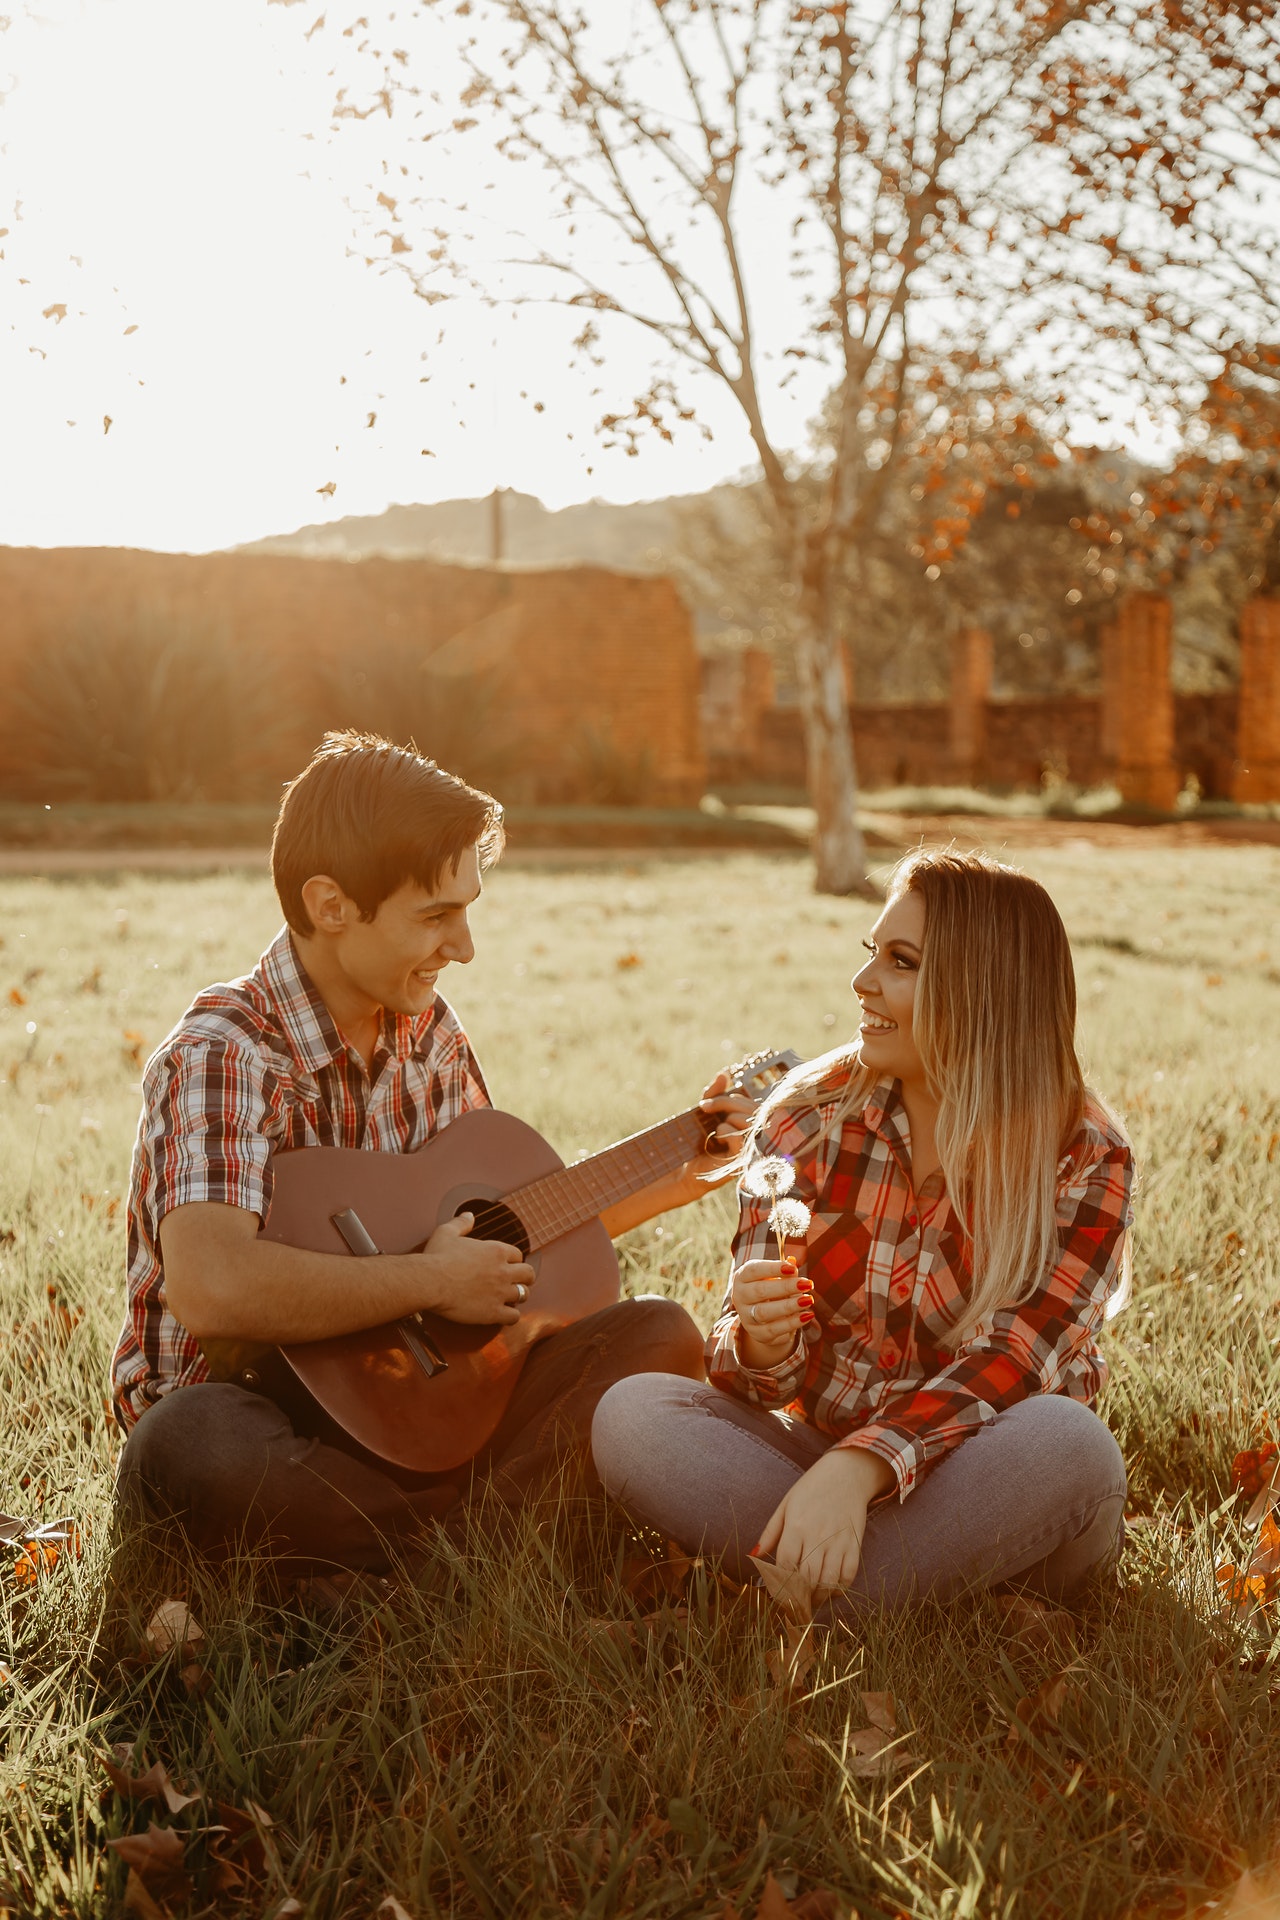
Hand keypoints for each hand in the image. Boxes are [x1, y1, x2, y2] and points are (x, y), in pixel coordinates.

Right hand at [417, 1212, 534, 1325]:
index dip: (513, 1261)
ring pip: (523, 1294)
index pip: (518, 1255)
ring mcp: (500, 1292)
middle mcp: (503, 1271)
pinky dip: (511, 1316)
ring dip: (518, 1296)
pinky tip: (504, 1314)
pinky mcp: (493, 1312)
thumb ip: (461, 1223)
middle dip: (524, 1278)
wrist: (429, 1282)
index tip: (507, 1265)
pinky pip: (514, 1316)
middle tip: (515, 1282)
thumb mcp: (447, 1232)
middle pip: (528, 1274)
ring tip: (510, 1298)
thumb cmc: (436, 1257)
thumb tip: (469, 1215)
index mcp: (496, 1251)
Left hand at [688, 1070, 755, 1181]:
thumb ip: (716, 1092)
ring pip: (747, 1119)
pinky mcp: (741, 1159)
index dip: (729, 1097)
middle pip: (750, 1107)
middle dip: (725, 1103)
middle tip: (704, 1109)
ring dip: (726, 1118)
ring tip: (715, 1128)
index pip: (749, 1101)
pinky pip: (739, 1136)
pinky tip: (717, 1137)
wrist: (685, 1167)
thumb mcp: (706, 1112)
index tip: (705, 1103)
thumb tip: (725, 1072)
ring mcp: (750, 1147)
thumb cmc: (698, 1141)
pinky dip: (725, 1131)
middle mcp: (754, 1134)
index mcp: (749, 1122)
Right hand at [731, 1256, 812, 1367]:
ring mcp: (746, 1317)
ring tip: (808, 1300)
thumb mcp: (776, 1277)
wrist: (763, 1318)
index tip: (793, 1268)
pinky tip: (807, 1315)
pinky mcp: (757, 1334)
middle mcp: (739, 1297)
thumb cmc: (771, 1289)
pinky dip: (791, 1323)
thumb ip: (785, 1271)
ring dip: (789, 1306)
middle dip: (785, 1287)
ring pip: (764, 1312)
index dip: (773, 1268)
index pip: (754, 1270)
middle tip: (807, 1284)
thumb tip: (792, 1261)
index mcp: (742, 1277)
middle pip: (760, 1291)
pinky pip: (773, 1330)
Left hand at [755, 1447, 894, 1618]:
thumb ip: (770, 1532)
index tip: (776, 1594)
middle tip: (792, 1608)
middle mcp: (817, 1535)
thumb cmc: (811, 1489)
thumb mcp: (786, 1504)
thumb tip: (754, 1555)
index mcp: (796, 1525)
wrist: (847, 1474)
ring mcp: (838, 1541)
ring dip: (817, 1598)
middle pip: (806, 1578)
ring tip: (809, 1602)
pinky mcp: (855, 1544)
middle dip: (798, 1598)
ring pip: (827, 1581)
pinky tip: (829, 1591)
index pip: (785, 1565)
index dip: (779, 1584)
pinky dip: (839, 1589)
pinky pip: (848, 1575)